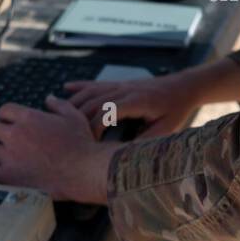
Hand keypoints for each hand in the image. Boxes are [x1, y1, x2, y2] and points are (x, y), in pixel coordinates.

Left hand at [0, 96, 118, 203]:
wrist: (82, 170)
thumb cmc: (81, 144)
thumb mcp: (73, 116)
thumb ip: (58, 105)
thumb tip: (48, 98)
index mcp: (29, 117)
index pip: (5, 110)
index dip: (4, 116)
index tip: (5, 122)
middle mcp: (14, 134)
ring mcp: (8, 156)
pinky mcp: (7, 176)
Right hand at [62, 72, 201, 138]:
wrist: (183, 87)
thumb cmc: (175, 110)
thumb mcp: (166, 129)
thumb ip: (146, 142)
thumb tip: (125, 157)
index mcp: (137, 101)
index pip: (107, 112)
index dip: (94, 127)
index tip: (88, 143)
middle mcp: (125, 90)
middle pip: (93, 102)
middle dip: (78, 118)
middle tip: (65, 136)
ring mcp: (121, 85)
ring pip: (91, 92)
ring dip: (74, 104)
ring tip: (57, 118)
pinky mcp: (119, 84)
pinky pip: (95, 84)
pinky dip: (79, 87)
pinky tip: (65, 89)